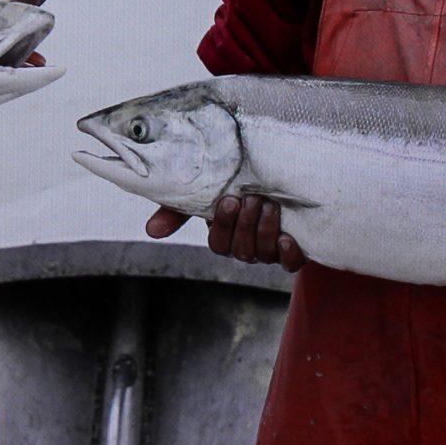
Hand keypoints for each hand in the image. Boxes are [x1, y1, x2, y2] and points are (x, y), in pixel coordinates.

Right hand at [144, 197, 304, 272]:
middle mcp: (245, 248)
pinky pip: (290, 264)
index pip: (218, 244)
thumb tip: (151, 231)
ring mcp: (269, 252)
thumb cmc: (238, 186)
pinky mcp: (294, 251)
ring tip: (270, 205)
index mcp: (224, 237)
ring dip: (266, 230)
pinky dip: (288, 253)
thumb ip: (179, 210)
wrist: (279, 180)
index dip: (223, 226)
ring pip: (264, 254)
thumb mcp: (208, 192)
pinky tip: (287, 238)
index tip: (228, 200)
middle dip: (246, 225)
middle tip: (252, 198)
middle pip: (241, 251)